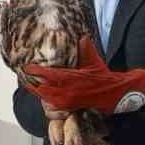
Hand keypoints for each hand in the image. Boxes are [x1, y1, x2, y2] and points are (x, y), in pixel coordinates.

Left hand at [23, 37, 144, 115]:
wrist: (117, 93)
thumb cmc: (105, 77)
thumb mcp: (95, 61)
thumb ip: (86, 48)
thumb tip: (82, 37)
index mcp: (72, 78)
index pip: (48, 74)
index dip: (36, 71)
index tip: (27, 67)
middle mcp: (68, 91)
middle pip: (43, 90)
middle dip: (33, 85)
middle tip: (27, 79)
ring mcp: (70, 101)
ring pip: (47, 99)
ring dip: (40, 93)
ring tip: (33, 88)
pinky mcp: (73, 107)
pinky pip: (55, 106)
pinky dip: (49, 101)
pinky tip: (46, 97)